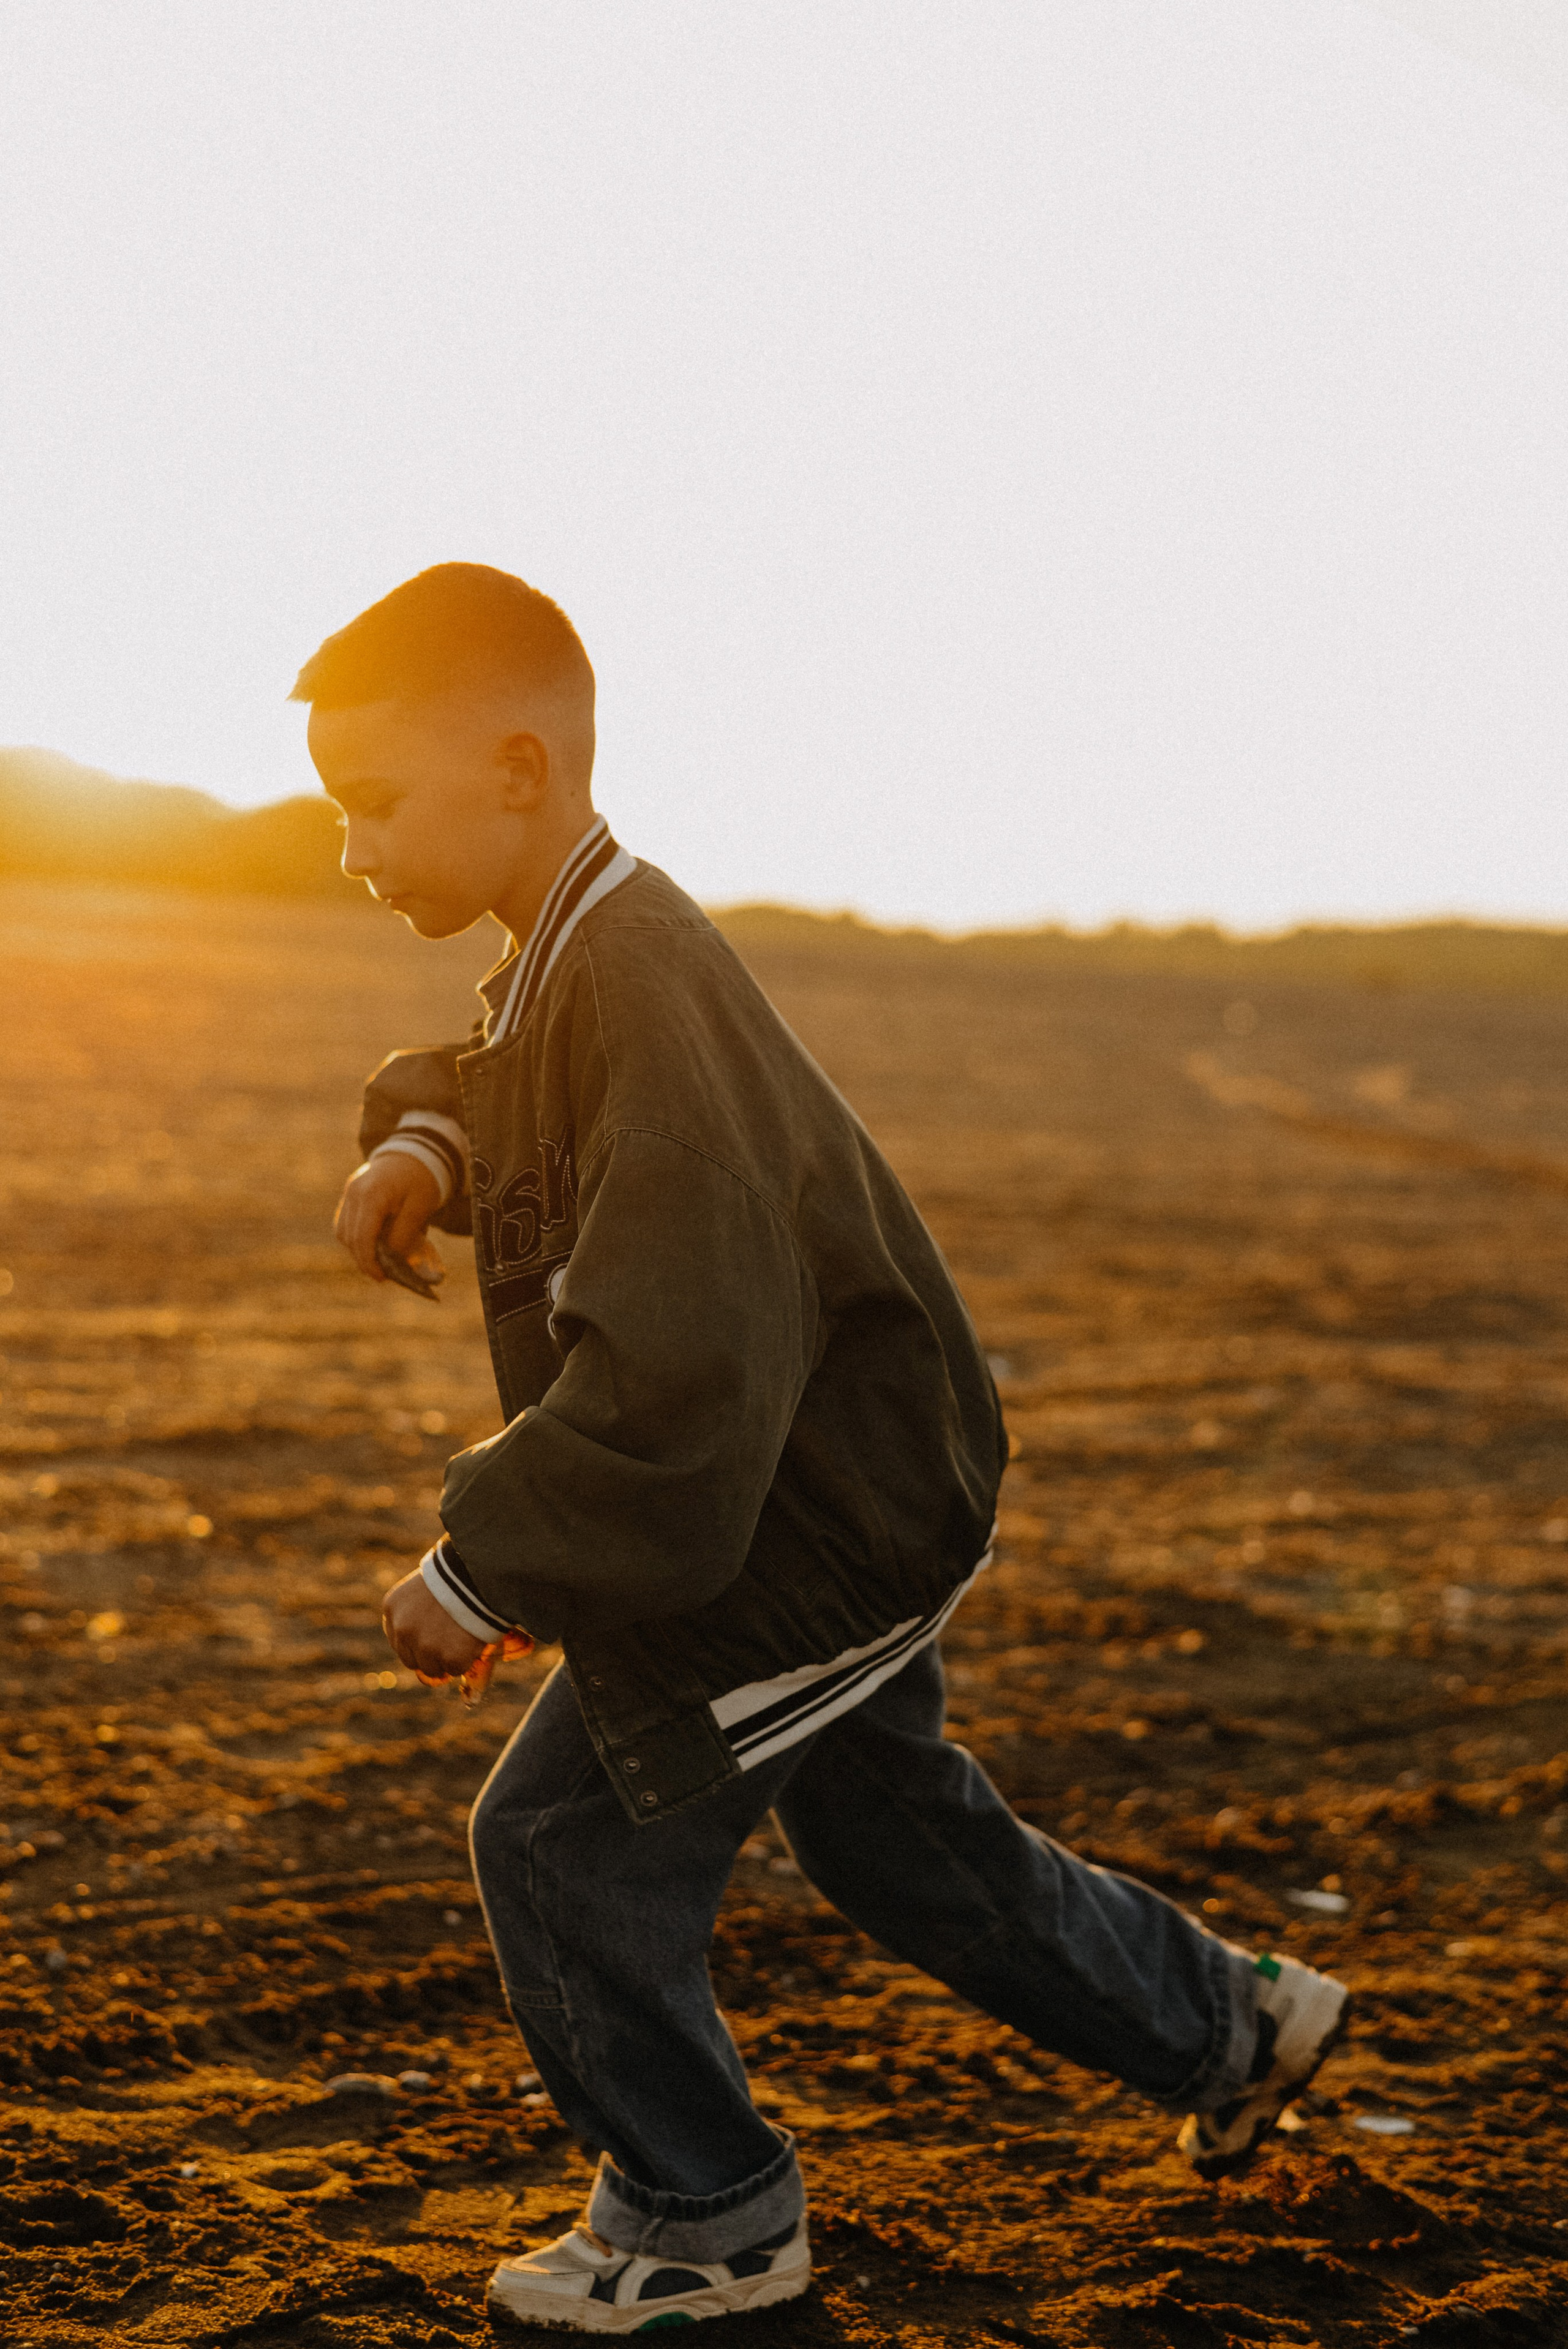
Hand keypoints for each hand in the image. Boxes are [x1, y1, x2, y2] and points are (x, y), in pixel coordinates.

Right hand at [334, 1154, 441, 1280]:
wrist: (415, 1153)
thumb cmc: (421, 1180)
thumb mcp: (419, 1208)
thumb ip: (403, 1235)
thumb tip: (390, 1260)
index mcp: (372, 1194)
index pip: (362, 1237)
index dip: (369, 1261)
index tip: (381, 1277)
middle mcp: (354, 1193)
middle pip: (349, 1237)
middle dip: (364, 1259)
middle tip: (382, 1274)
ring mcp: (348, 1192)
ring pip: (342, 1232)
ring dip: (358, 1249)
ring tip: (378, 1260)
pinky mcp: (349, 1194)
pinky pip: (345, 1222)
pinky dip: (356, 1237)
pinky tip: (373, 1244)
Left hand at [382, 1569, 484, 1680]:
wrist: (479, 1574)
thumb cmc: (456, 1574)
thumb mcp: (426, 1587)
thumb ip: (418, 1610)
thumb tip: (426, 1637)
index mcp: (393, 1608)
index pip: (398, 1639)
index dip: (415, 1642)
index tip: (430, 1639)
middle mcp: (403, 1630)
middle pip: (410, 1659)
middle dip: (428, 1656)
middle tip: (448, 1645)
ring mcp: (425, 1646)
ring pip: (432, 1668)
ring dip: (447, 1660)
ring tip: (463, 1638)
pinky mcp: (450, 1658)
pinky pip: (456, 1669)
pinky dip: (466, 1659)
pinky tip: (472, 1640)